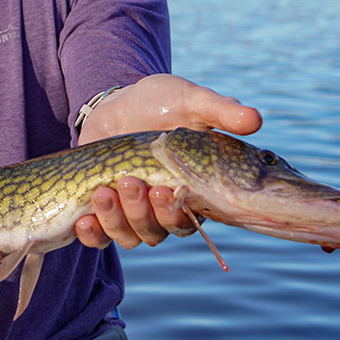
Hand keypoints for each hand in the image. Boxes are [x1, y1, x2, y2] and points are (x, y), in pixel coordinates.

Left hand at [74, 74, 260, 249]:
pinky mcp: (101, 209)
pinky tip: (84, 219)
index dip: (175, 213)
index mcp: (189, 192)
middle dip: (142, 212)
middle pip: (155, 231)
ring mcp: (130, 211)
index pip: (187, 220)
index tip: (166, 189)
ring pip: (127, 236)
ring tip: (104, 191)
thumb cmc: (164, 103)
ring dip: (114, 220)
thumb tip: (255, 119)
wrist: (121, 102)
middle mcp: (161, 209)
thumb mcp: (192, 101)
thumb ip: (222, 111)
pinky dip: (92, 235)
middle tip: (131, 182)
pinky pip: (98, 238)